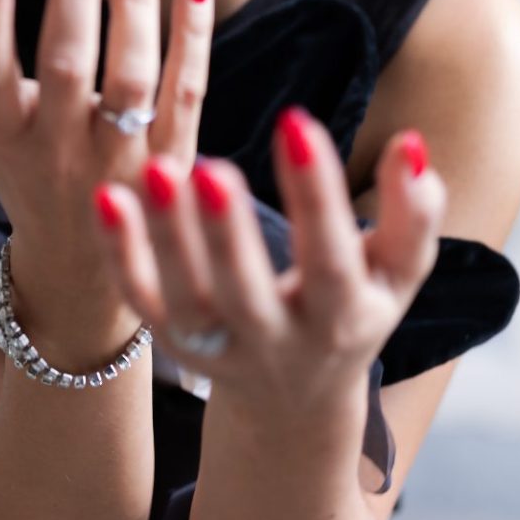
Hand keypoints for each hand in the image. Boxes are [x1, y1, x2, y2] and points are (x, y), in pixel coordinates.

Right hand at [0, 0, 214, 331]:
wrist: (82, 274)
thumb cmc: (24, 172)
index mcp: (4, 140)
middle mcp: (61, 154)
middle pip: (68, 66)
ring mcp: (123, 162)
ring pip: (133, 77)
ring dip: (136, 2)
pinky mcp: (175, 161)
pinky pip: (189, 90)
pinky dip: (194, 33)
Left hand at [91, 112, 447, 414]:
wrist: (293, 399)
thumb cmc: (351, 308)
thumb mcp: (396, 275)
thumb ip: (412, 215)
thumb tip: (410, 144)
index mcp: (342, 319)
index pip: (331, 259)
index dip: (316, 195)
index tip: (296, 120)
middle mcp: (278, 343)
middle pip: (247, 295)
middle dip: (228, 234)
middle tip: (211, 166)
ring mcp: (218, 349)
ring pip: (185, 300)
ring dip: (166, 238)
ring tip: (157, 168)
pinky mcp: (172, 343)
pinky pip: (141, 300)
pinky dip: (121, 255)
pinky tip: (108, 196)